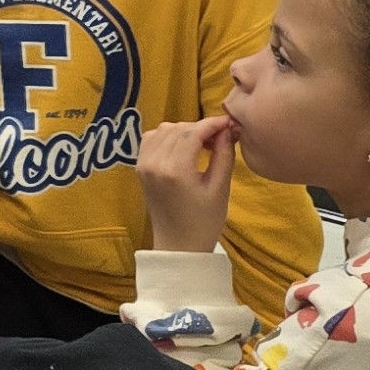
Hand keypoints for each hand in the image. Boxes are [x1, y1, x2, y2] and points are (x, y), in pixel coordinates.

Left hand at [137, 117, 236, 253]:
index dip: (212, 124)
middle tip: (220, 138)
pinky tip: (184, 148)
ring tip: (203, 145)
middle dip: (200, 128)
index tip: (229, 124)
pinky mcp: (140, 169)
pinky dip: (167, 137)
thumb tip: (228, 129)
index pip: (192, 132)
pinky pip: (151, 140)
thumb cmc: (204, 221)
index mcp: (174, 170)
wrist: (178, 245)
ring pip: (163, 130)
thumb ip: (224, 154)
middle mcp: (153, 164)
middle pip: (177, 128)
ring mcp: (143, 166)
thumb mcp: (220, 187)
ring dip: (184, 130)